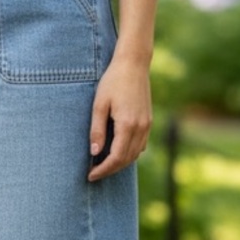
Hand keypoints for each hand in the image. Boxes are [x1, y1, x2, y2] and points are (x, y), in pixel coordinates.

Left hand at [86, 54, 152, 181]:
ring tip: (103, 165)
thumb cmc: (112, 81)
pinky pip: (140, 145)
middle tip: (94, 173)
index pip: (116, 157)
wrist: (133, 64)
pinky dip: (129, 153)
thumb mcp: (99, 104)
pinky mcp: (148, 121)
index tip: (90, 175)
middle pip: (126, 159)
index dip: (103, 169)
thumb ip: (97, 130)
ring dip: (120, 163)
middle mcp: (141, 128)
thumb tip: (94, 152)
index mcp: (127, 125)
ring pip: (135, 154)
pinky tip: (117, 152)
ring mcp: (147, 125)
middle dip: (110, 170)